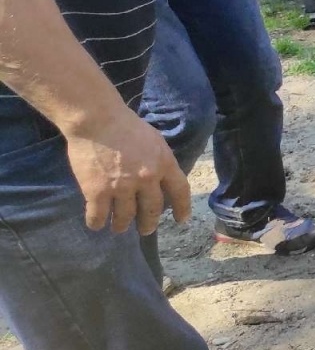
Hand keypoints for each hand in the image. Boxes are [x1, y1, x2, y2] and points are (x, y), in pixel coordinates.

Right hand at [63, 106, 190, 235]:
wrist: (96, 119)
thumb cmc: (125, 125)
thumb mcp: (154, 140)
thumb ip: (159, 160)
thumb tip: (160, 177)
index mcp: (164, 164)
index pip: (180, 191)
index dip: (182, 208)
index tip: (182, 220)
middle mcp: (147, 179)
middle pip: (153, 210)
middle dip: (149, 223)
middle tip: (145, 230)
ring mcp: (122, 187)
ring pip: (125, 217)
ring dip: (122, 225)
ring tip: (119, 228)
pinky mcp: (97, 192)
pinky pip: (98, 216)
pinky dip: (97, 223)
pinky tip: (96, 225)